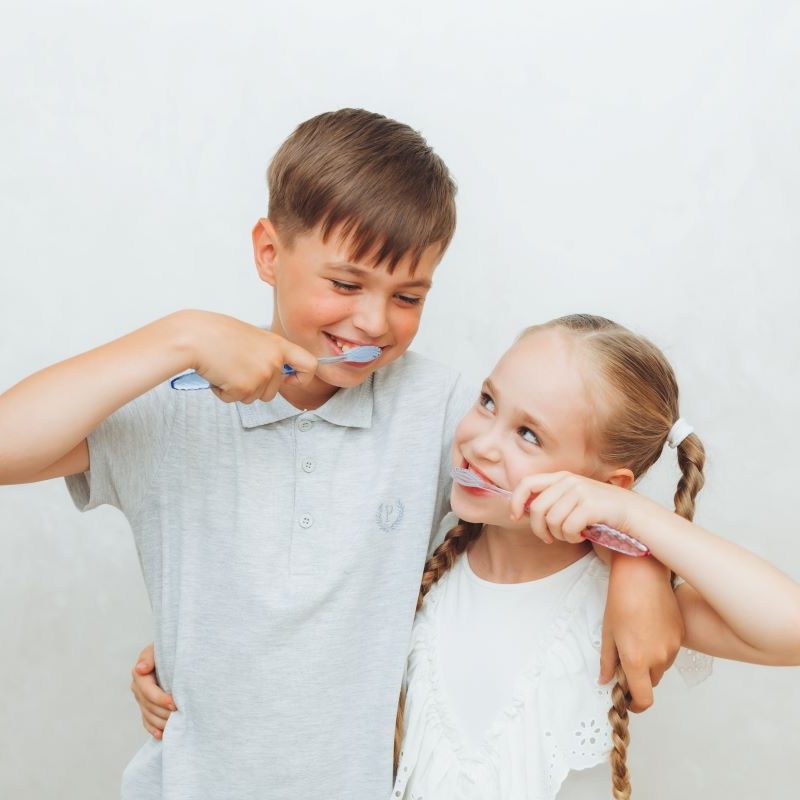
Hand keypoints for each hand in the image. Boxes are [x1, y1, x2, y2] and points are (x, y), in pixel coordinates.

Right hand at [130, 643, 175, 739]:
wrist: (171, 654)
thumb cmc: (168, 648)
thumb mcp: (158, 648)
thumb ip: (149, 657)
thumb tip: (140, 669)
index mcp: (140, 675)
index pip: (148, 692)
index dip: (161, 699)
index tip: (175, 704)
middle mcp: (138, 689)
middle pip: (149, 707)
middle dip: (164, 713)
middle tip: (180, 716)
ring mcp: (141, 699)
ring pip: (149, 716)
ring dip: (161, 722)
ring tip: (176, 725)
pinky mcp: (146, 707)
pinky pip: (147, 721)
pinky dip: (154, 729)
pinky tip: (162, 735)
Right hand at [182, 310, 318, 403]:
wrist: (194, 337)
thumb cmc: (216, 333)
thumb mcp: (252, 337)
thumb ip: (267, 354)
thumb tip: (277, 372)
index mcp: (278, 345)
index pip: (310, 365)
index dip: (303, 377)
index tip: (291, 380)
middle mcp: (274, 361)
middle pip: (273, 391)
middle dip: (255, 387)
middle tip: (236, 367)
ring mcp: (262, 376)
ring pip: (255, 397)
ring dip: (238, 389)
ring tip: (225, 367)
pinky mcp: (245, 388)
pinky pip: (236, 400)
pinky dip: (224, 392)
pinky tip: (217, 374)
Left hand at [509, 471, 641, 545]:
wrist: (635, 514)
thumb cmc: (601, 511)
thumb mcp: (574, 499)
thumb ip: (552, 501)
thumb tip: (522, 511)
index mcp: (562, 477)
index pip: (526, 483)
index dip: (515, 501)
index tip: (514, 517)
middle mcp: (569, 481)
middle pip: (536, 508)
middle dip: (538, 529)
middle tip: (548, 538)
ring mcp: (580, 491)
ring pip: (551, 521)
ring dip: (559, 535)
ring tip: (572, 535)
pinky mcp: (591, 505)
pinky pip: (567, 528)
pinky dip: (571, 537)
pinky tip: (582, 536)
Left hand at [600, 552, 682, 710]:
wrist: (642, 576)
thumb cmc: (621, 601)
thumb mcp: (608, 632)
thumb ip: (607, 661)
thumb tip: (606, 680)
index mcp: (637, 660)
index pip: (644, 699)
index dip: (636, 705)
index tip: (629, 700)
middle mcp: (658, 658)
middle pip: (651, 681)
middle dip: (640, 677)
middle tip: (626, 658)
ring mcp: (672, 647)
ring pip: (662, 666)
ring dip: (650, 662)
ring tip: (637, 636)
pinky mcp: (681, 635)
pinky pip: (670, 650)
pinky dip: (660, 647)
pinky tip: (649, 627)